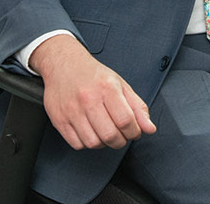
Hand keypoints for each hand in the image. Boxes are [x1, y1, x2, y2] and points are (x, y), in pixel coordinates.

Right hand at [30, 33, 156, 150]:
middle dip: (121, 141)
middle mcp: (88, 99)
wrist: (64, 65)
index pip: (126, 120)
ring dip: (104, 143)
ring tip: (106, 133)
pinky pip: (77, 144)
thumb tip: (150, 129)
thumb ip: (138, 107)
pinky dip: (87, 143)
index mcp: (107, 88)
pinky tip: (91, 132)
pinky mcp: (59, 120)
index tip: (134, 132)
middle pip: (110, 135)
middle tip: (121, 135)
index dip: (134, 132)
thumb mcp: (121, 85)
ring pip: (93, 143)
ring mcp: (72, 110)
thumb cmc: (94, 76)